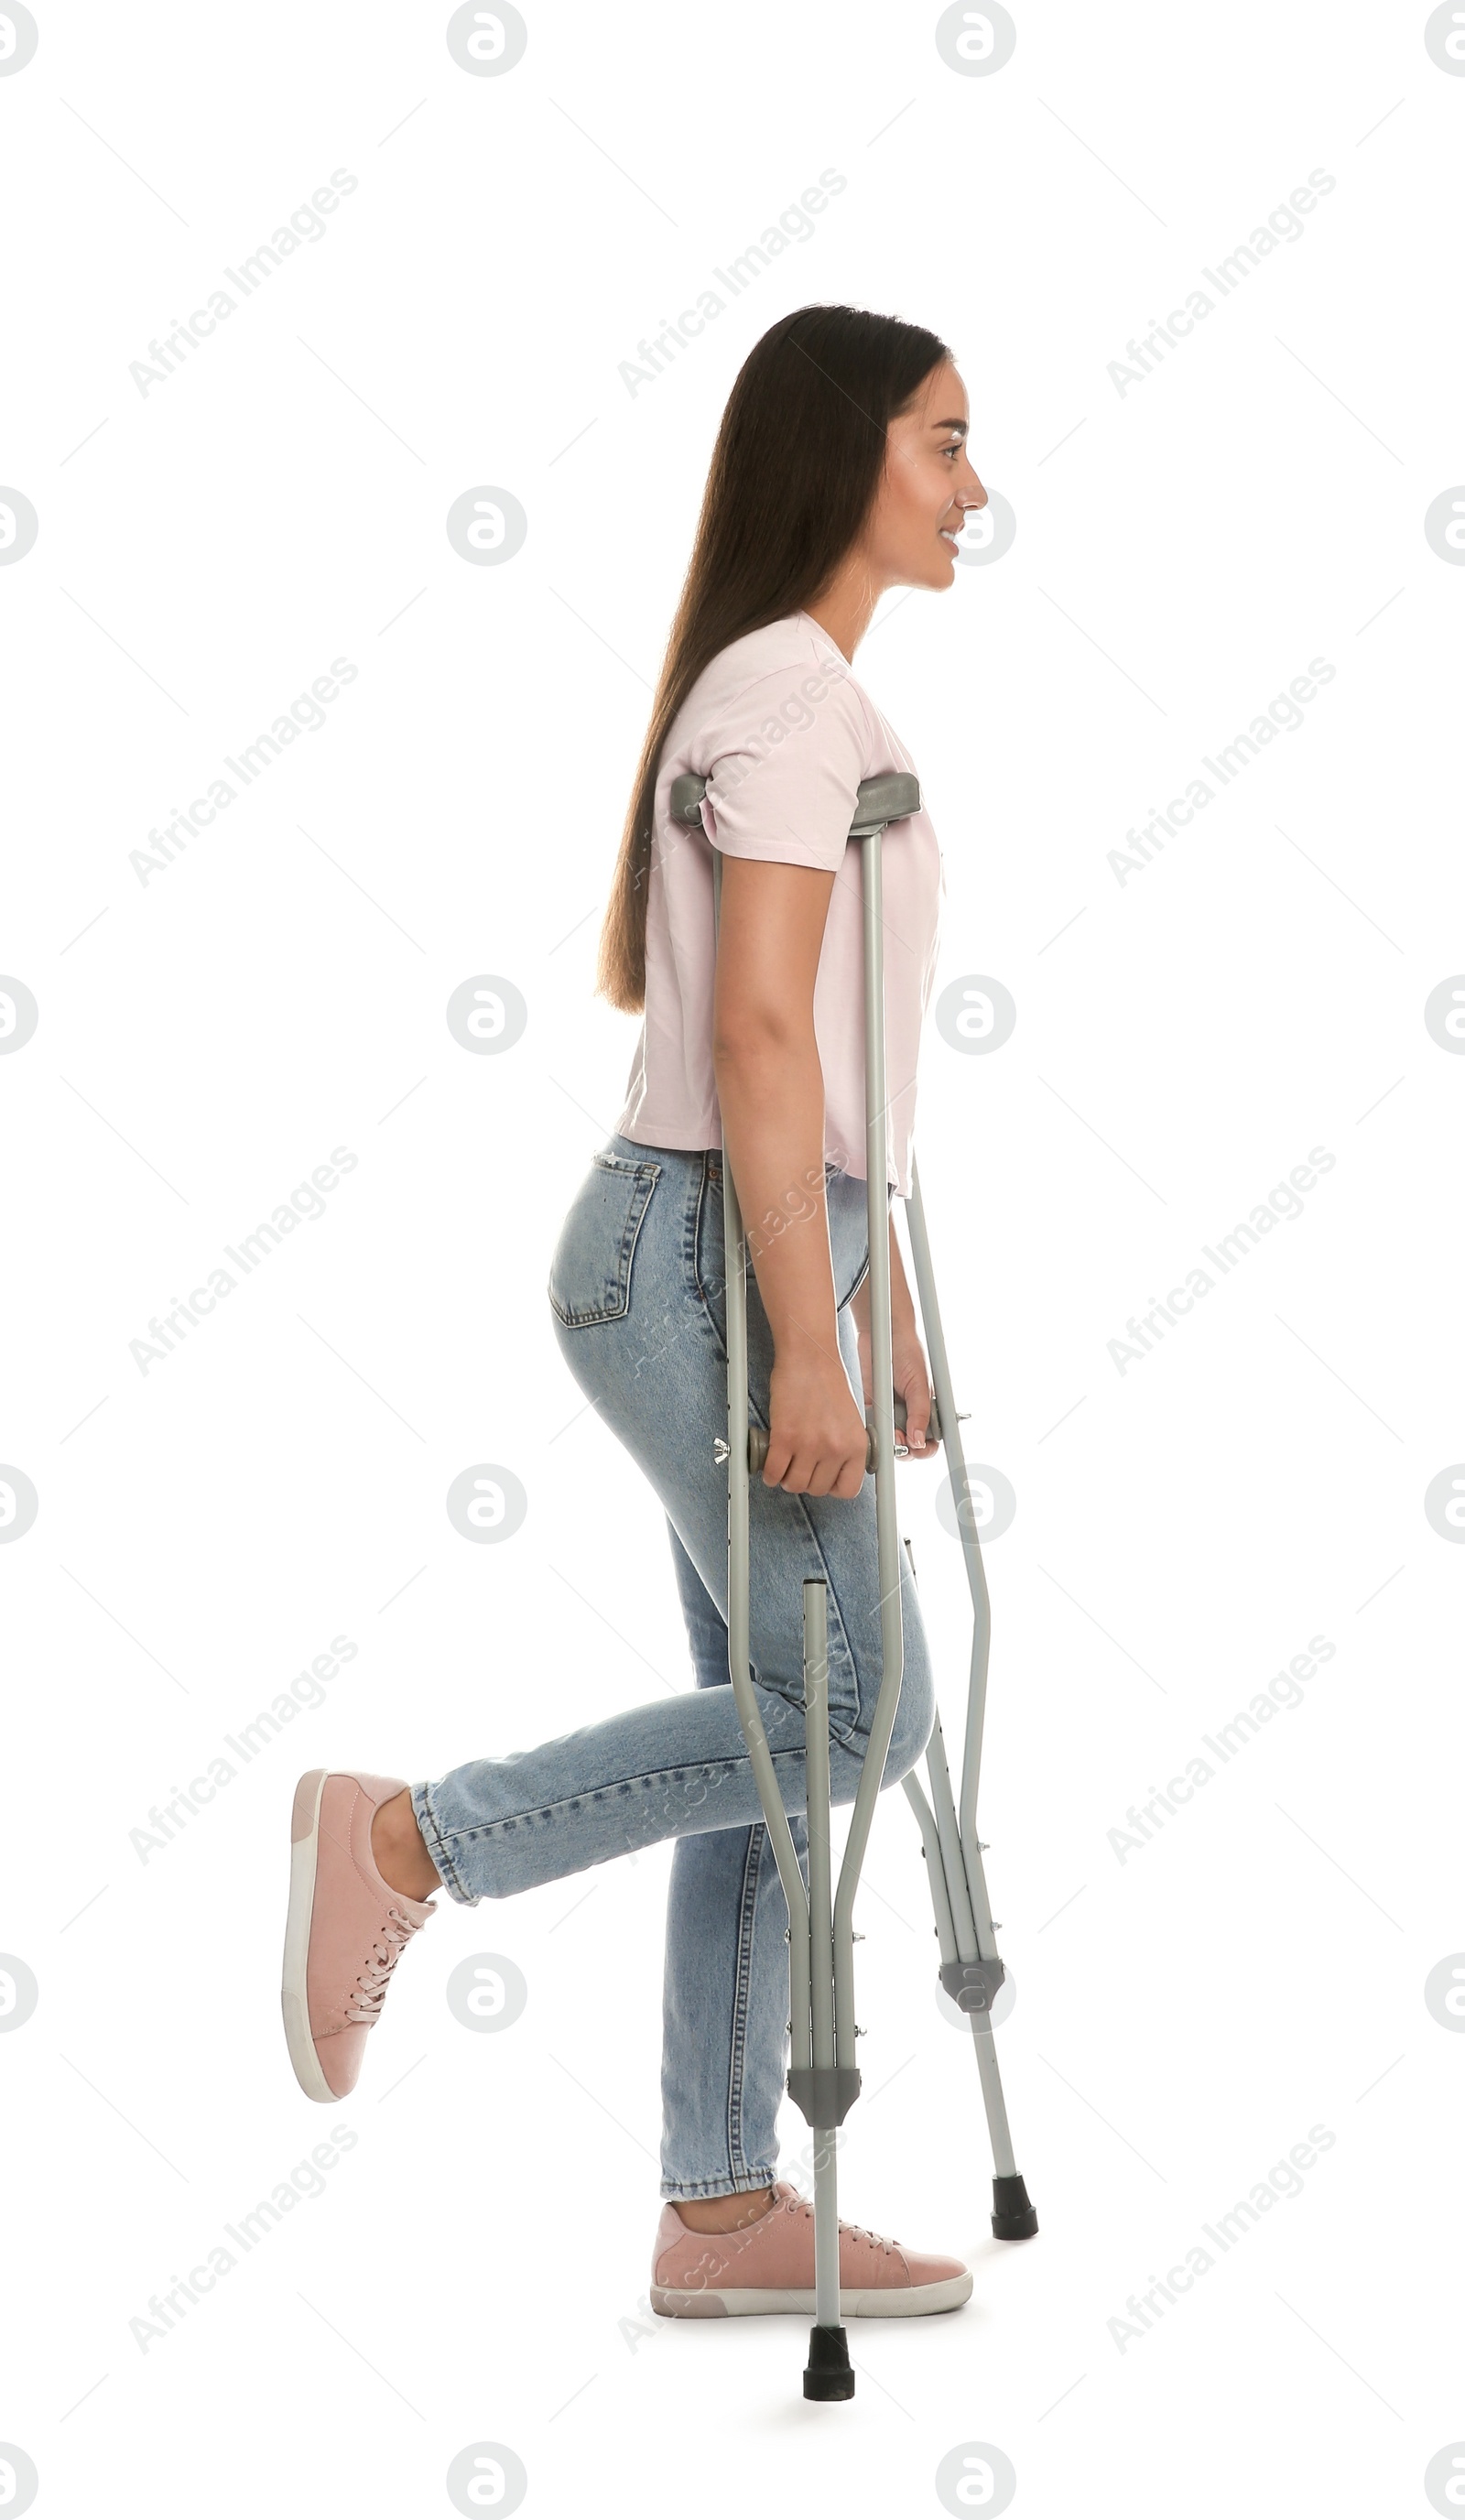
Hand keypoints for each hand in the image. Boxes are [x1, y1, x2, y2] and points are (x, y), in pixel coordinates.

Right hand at [763, 1356, 870, 1498]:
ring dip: (785, 1479)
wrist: (810, 1357)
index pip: (848, 1490)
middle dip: (804, 1481)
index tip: (822, 1479)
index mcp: (856, 1445)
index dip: (831, 1487)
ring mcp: (810, 1444)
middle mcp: (836, 1448)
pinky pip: (773, 1472)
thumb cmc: (827, 1382)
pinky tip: (769, 1463)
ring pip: (793, 1484)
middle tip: (797, 1467)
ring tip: (784, 1464)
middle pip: (816, 1489)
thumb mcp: (850, 1420)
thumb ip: (844, 1447)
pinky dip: (768, 1473)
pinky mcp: (785, 1437)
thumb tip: (833, 1470)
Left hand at [857, 1314, 939, 1463]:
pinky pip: (871, 1425)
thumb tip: (919, 1440)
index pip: (929, 1440)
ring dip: (886, 1440)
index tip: (915, 1448)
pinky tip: (873, 1424)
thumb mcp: (918, 1384)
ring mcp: (891, 1411)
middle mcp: (910, 1413)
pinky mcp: (873, 1406)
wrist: (884, 1333)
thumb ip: (920, 1412)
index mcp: (927, 1409)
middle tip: (897, 1439)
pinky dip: (871, 1429)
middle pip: (908, 1444)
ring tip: (886, 1428)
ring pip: (889, 1439)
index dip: (923, 1448)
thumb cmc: (908, 1352)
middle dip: (903, 1448)